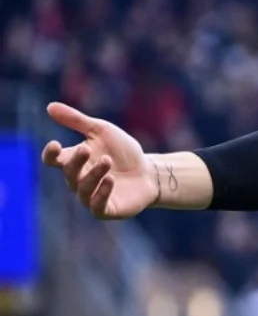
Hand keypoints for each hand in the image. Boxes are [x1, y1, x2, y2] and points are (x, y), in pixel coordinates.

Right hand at [41, 102, 158, 219]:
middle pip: (69, 173)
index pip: (53, 160)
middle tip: (87, 149)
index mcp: (74, 162)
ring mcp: (91, 196)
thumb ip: (77, 120)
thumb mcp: (102, 131)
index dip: (51, 154)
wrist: (150, 172)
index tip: (55, 145)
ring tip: (107, 161)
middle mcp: (78, 180)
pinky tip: (110, 181)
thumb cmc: (123, 151)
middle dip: (76, 161)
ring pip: (83, 189)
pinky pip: (97, 206)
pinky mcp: (106, 209)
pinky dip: (101, 194)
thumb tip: (50, 106)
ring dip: (93, 174)